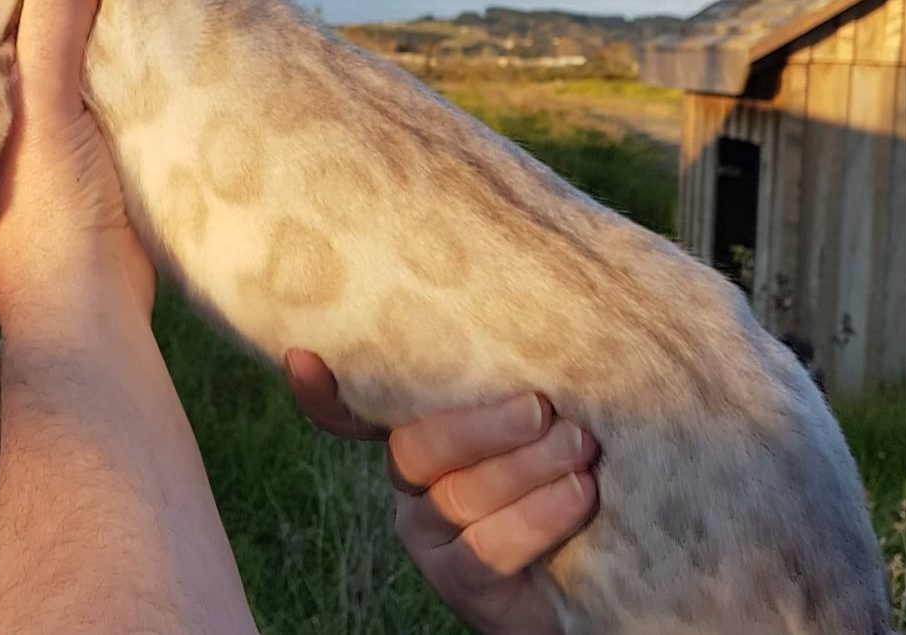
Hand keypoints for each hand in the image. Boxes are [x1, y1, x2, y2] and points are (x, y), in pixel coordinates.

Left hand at [0, 0, 153, 317]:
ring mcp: (60, 140)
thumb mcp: (45, 110)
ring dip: (111, 41)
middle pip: (47, 42)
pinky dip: (134, 77)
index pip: (3, 19)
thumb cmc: (46, 213)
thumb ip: (53, 32)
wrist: (90, 303)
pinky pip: (117, 103)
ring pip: (85, 71)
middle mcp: (16, 116)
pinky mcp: (103, 161)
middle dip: (78, 3)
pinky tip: (161, 47)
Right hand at [285, 350, 598, 634]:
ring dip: (526, 467)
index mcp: (422, 439)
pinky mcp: (463, 586)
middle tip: (540, 410)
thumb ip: (519, 388)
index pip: (352, 415)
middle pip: (412, 451)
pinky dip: (538, 515)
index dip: (323, 394)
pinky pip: (487, 549)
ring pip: (456, 497)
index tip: (303, 358)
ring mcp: (432, 541)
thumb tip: (531, 320)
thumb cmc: (572, 470)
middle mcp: (412, 489)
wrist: (601, 569)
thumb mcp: (544, 422)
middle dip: (477, 426)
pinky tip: (579, 493)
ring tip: (578, 448)